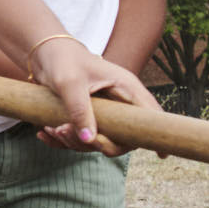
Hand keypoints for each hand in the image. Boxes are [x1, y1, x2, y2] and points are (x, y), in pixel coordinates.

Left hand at [33, 42, 147, 151]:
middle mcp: (119, 102)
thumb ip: (81, 110)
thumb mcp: (70, 83)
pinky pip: (81, 139)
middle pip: (122, 137)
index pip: (149, 115)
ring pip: (99, 141)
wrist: (45, 53)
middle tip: (65, 131)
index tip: (163, 155)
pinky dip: (63, 141)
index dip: (155, 135)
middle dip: (95, 142)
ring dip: (74, 142)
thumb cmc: (62, 60)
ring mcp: (104, 113)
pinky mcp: (88, 118)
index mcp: (125, 88)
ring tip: (53, 128)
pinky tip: (45, 134)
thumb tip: (90, 140)